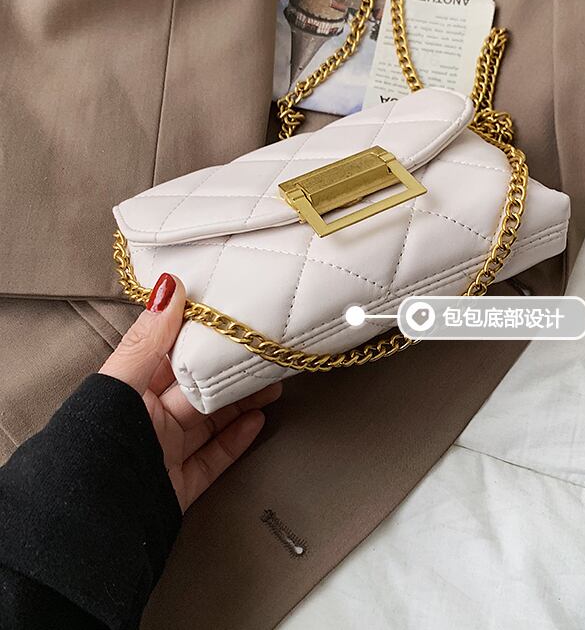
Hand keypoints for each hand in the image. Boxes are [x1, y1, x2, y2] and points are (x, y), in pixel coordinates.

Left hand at [100, 272, 280, 510]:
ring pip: (212, 422)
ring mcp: (165, 454)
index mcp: (131, 393)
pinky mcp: (179, 485)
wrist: (93, 519)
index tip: (233, 321)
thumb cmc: (100, 442)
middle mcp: (149, 421)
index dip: (203, 339)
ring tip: (272, 385)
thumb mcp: (124, 381)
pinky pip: (214, 459)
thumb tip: (169, 286)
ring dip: (243, 403)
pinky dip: (237, 440)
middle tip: (264, 355)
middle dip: (233, 372)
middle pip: (200, 391)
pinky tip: (257, 422)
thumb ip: (150, 339)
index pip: (173, 357)